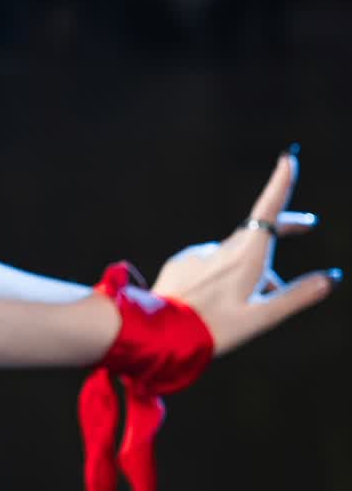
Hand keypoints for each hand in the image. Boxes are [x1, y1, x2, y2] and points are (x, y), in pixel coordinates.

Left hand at [150, 148, 339, 357]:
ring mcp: (199, 254)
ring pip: (234, 256)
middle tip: (306, 226)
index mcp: (246, 256)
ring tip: (251, 302)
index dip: (280, 184)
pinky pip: (210, 265)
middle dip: (282, 227)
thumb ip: (297, 296)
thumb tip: (331, 278)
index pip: (268, 210)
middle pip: (258, 231)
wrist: (158, 332)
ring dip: (250, 268)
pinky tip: (215, 303)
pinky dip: (222, 276)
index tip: (289, 158)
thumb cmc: (214, 328)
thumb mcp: (261, 317)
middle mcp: (222, 248)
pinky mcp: (181, 264)